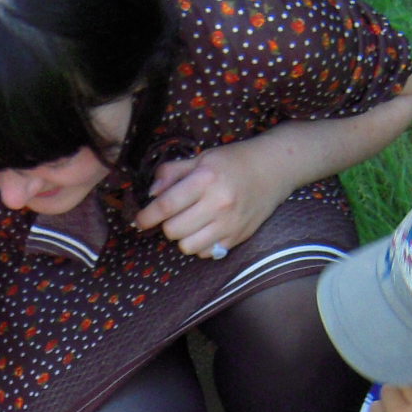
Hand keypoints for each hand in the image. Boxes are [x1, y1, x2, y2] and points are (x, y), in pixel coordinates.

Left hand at [132, 143, 282, 256]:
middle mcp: (218, 204)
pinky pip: (206, 253)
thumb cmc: (233, 162)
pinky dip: (199, 245)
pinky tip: (205, 231)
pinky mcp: (238, 237)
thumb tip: (151, 193)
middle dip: (166, 225)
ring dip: (182, 237)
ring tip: (189, 224)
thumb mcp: (201, 158)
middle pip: (173, 230)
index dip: (147, 216)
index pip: (166, 205)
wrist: (272, 170)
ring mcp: (229, 224)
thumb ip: (172, 173)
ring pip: (187, 246)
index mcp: (206, 180)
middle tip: (173, 216)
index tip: (139, 220)